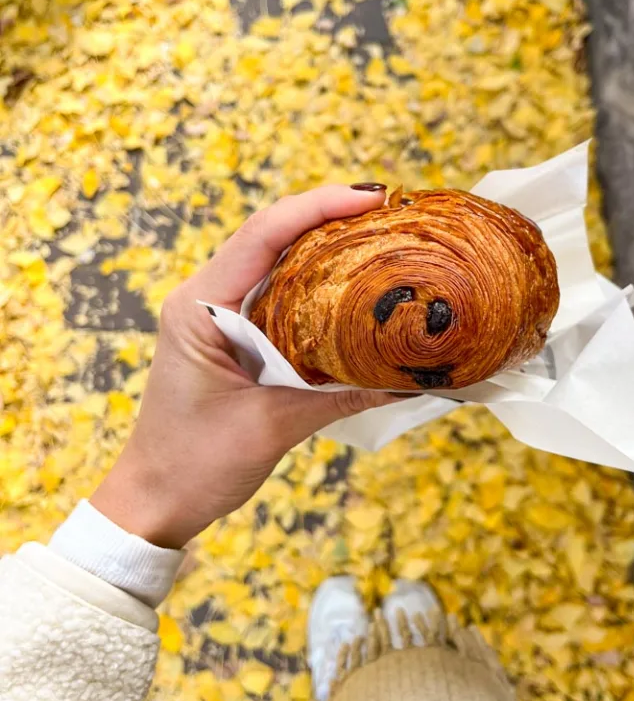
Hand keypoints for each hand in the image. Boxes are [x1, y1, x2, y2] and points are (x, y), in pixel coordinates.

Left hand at [91, 185, 394, 548]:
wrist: (156, 501)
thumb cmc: (195, 464)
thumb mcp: (273, 427)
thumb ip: (341, 396)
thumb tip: (410, 379)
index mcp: (199, 306)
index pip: (262, 235)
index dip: (319, 208)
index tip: (372, 200)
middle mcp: (205, 298)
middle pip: (272, 237)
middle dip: (330, 219)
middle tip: (390, 214)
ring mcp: (217, 315)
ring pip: (278, 264)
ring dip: (327, 249)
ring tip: (382, 238)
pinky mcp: (233, 337)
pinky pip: (280, 297)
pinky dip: (318, 288)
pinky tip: (356, 287)